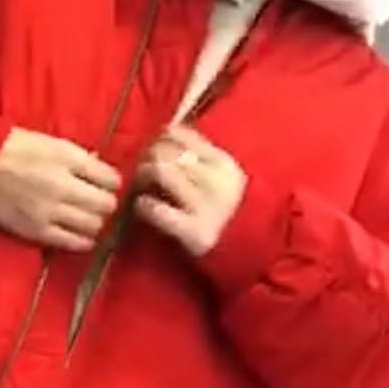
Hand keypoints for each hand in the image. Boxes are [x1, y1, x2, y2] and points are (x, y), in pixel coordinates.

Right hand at [0, 129, 119, 251]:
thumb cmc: (12, 148)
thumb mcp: (51, 142)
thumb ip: (78, 158)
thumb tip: (101, 170)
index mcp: (68, 159)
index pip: (111, 179)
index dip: (112, 183)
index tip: (105, 185)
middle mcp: (62, 186)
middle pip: (106, 205)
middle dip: (106, 204)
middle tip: (97, 202)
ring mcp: (50, 211)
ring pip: (93, 225)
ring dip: (95, 222)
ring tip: (86, 218)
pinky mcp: (36, 231)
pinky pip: (72, 242)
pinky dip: (82, 240)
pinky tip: (80, 234)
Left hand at [136, 126, 245, 256]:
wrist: (248, 253)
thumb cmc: (230, 215)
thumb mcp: (222, 181)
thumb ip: (199, 159)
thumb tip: (164, 135)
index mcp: (224, 163)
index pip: (180, 134)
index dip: (158, 139)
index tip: (152, 150)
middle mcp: (217, 180)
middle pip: (167, 151)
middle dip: (146, 157)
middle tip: (141, 170)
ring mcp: (206, 206)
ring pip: (160, 170)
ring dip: (142, 176)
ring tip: (140, 187)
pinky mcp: (194, 232)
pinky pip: (156, 209)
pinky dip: (143, 205)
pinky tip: (143, 208)